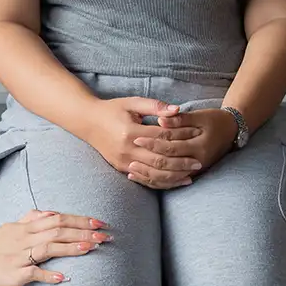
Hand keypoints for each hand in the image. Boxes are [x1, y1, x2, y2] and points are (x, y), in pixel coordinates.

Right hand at [0, 210, 111, 285]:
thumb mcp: (12, 226)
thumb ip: (32, 218)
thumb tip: (51, 213)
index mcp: (26, 226)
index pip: (57, 218)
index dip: (79, 220)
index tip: (99, 223)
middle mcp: (25, 238)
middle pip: (57, 230)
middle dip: (83, 232)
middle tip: (105, 235)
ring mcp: (20, 255)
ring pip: (48, 248)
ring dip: (71, 247)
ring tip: (91, 248)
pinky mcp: (14, 273)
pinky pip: (32, 273)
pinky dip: (48, 275)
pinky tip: (63, 277)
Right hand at [83, 97, 202, 186]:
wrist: (87, 122)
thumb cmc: (112, 109)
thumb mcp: (132, 103)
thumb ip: (155, 106)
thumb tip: (178, 110)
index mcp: (130, 132)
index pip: (162, 138)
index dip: (181, 137)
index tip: (196, 138)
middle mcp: (126, 149)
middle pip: (159, 160)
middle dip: (180, 163)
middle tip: (198, 164)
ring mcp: (122, 161)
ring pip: (152, 173)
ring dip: (172, 177)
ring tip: (190, 176)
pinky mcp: (120, 168)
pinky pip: (143, 178)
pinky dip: (159, 182)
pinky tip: (172, 181)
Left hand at [131, 108, 237, 178]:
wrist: (231, 131)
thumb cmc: (214, 120)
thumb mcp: (199, 116)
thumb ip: (179, 120)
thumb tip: (160, 120)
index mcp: (200, 146)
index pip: (171, 147)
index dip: (152, 143)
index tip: (136, 138)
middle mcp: (198, 162)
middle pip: (167, 166)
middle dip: (146, 162)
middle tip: (129, 157)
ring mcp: (195, 171)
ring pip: (167, 179)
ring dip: (148, 175)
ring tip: (130, 169)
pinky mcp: (191, 174)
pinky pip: (170, 182)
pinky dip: (155, 181)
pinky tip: (140, 177)